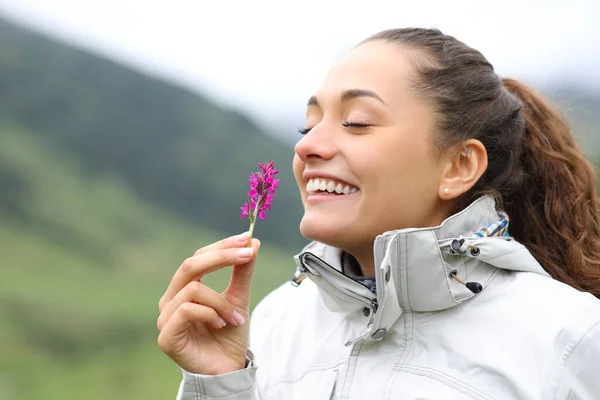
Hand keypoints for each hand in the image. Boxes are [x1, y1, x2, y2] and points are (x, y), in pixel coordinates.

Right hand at [157, 232, 259, 374]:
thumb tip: (253, 242)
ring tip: (236, 318)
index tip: (247, 238)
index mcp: (184, 287)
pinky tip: (222, 325)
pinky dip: (210, 314)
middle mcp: (171, 299)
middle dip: (221, 257)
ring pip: (193, 290)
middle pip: (190, 265)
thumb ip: (242, 271)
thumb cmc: (229, 334)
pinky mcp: (166, 337)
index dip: (222, 245)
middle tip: (247, 254)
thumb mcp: (240, 298)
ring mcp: (165, 318)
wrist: (228, 368)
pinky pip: (187, 311)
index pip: (199, 256)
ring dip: (221, 302)